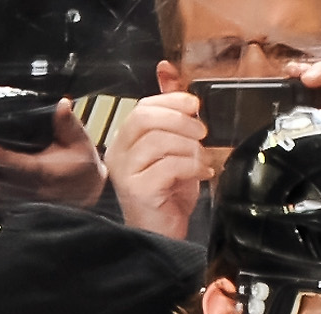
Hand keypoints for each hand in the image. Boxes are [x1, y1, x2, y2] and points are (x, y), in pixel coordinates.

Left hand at [0, 99, 104, 210]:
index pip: (22, 166)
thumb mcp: (80, 143)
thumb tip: (62, 104)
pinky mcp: (10, 210)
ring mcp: (16, 204)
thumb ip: (68, 124)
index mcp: (44, 173)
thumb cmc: (80, 166)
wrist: (87, 197)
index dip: (3, 159)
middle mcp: (26, 192)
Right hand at [104, 91, 210, 240]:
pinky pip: (169, 165)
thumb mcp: (174, 149)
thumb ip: (171, 115)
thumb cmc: (168, 195)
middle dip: (180, 120)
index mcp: (125, 141)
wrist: (163, 236)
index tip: (195, 105)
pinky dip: (192, 165)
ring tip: (201, 159)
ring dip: (189, 147)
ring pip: (158, 141)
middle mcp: (118, 155)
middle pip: (144, 118)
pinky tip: (202, 173)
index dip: (171, 100)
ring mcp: (126, 173)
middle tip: (201, 133)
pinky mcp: (138, 190)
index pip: (143, 107)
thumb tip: (167, 70)